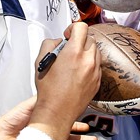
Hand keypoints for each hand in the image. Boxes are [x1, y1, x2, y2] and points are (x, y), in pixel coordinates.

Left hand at [0, 96, 97, 139]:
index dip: (77, 125)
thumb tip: (58, 93)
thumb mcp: (31, 106)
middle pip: (69, 136)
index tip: (88, 126)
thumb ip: (44, 102)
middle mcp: (47, 133)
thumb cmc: (12, 119)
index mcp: (47, 122)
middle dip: (82, 139)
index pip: (66, 123)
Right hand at [31, 23, 100, 139]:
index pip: (81, 27)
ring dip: (86, 52)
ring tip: (74, 61)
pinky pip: (97, 65)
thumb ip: (49, 44)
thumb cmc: (49, 91)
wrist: (57, 112)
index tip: (68, 36)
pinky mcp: (98, 81)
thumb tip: (58, 42)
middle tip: (70, 49)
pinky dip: (90, 64)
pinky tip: (78, 72)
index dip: (73, 28)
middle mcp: (88, 60)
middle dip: (80, 40)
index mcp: (74, 53)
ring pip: (96, 51)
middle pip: (90, 38)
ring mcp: (95, 71)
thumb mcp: (41, 62)